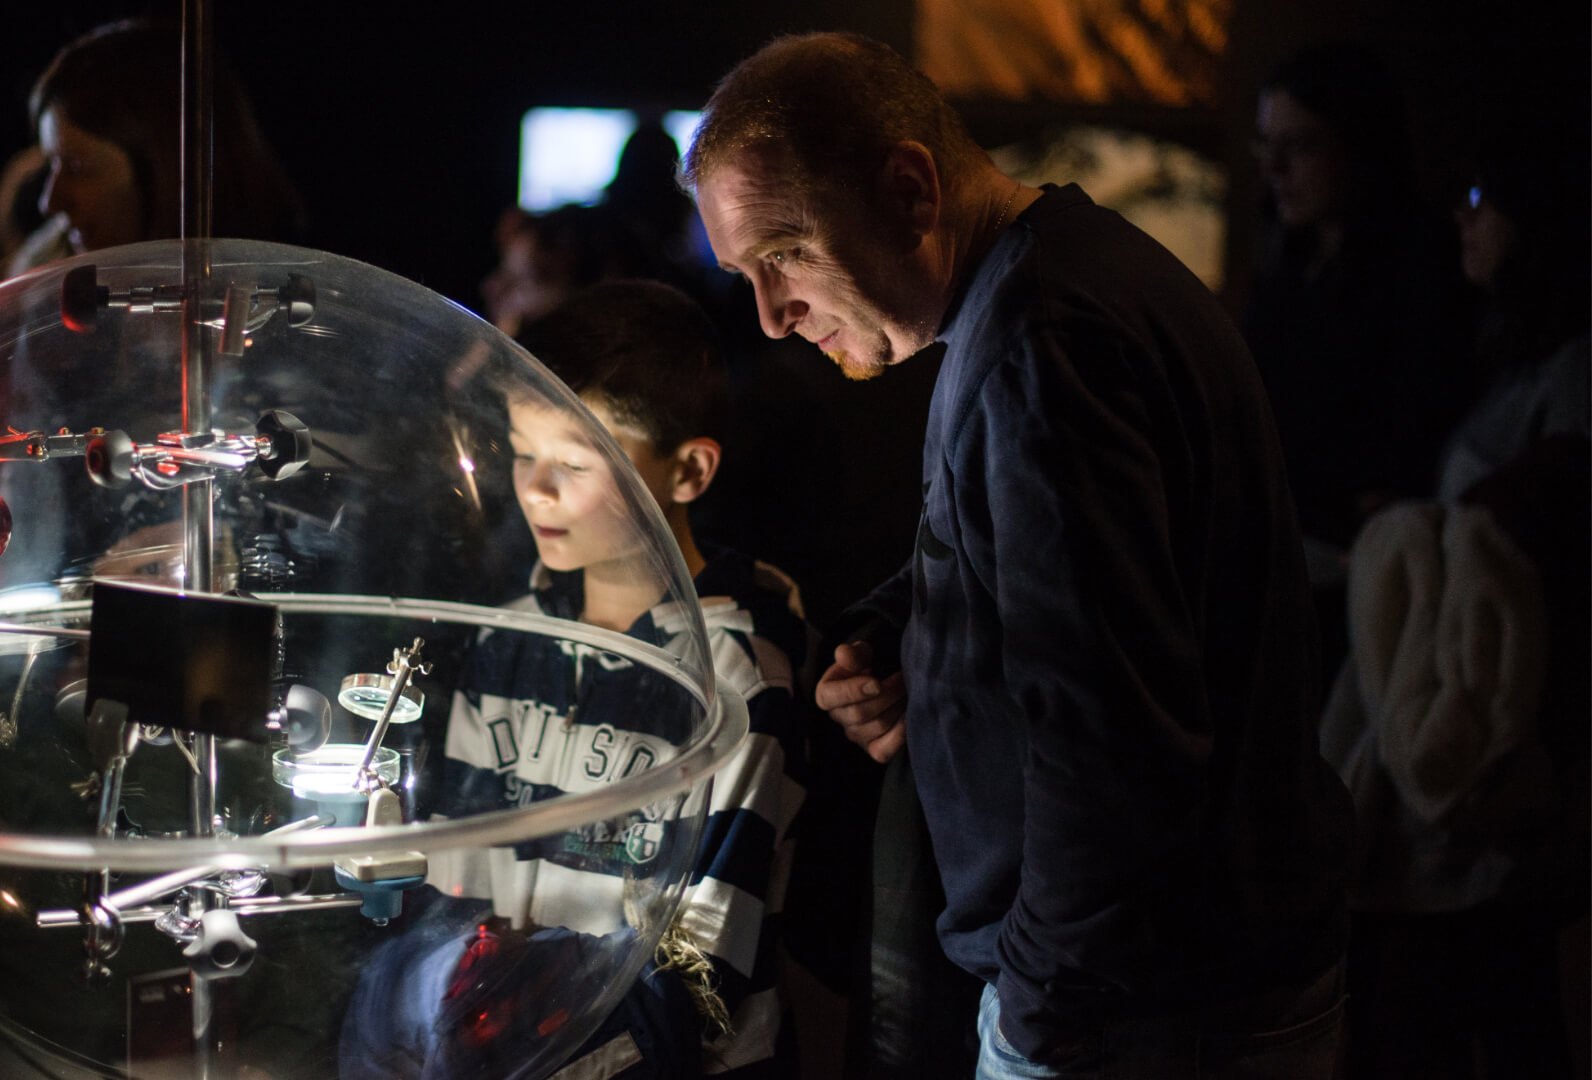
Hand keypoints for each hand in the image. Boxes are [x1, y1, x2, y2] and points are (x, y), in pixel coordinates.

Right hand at [815, 641, 906, 763]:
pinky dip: (900, 734)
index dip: (852, 691)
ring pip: (877, 727)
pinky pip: (884, 751)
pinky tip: (909, 715)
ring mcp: (856, 736)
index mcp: (826, 694)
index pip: (830, 697)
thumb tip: (843, 654)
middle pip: (859, 713)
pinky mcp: (874, 749)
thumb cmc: (870, 665)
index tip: (876, 682)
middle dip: (886, 695)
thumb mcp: (861, 655)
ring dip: (897, 708)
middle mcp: (838, 717)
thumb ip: (852, 654)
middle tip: (904, 679)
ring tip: (909, 691)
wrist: (887, 680)